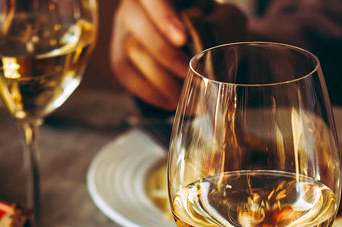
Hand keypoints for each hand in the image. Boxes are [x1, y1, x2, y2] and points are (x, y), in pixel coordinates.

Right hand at [110, 0, 246, 109]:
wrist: (198, 44)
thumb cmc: (211, 27)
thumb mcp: (221, 18)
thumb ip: (219, 24)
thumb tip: (213, 42)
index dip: (164, 16)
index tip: (182, 39)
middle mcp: (135, 6)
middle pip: (136, 23)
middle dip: (164, 53)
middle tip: (189, 74)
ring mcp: (124, 31)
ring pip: (131, 51)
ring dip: (160, 79)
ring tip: (185, 97)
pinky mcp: (120, 57)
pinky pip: (126, 74)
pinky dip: (149, 92)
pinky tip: (170, 102)